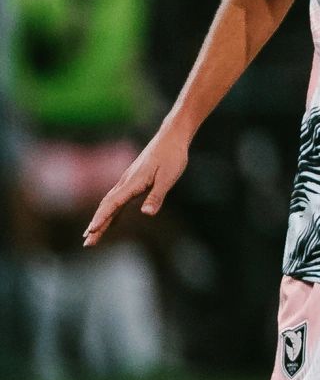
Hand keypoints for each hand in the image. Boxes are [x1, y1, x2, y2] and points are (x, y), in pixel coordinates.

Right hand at [84, 129, 190, 244]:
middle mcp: (125, 182)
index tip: (91, 231)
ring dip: (100, 219)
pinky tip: (109, 222)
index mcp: (133, 182)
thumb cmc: (172, 156)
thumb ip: (157, 196)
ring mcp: (127, 181)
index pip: (113, 203)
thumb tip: (147, 214)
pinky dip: (111, 212)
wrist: (171, 137)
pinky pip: (118, 200)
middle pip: (106, 206)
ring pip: (109, 203)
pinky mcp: (132, 181)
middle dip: (96, 224)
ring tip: (90, 236)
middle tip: (87, 243)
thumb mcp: (168, 177)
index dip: (102, 218)